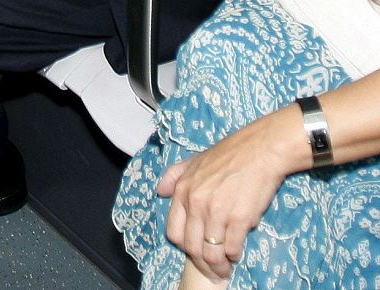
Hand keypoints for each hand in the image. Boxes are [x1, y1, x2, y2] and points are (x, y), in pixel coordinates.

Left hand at [157, 105, 304, 281]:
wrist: (259, 151)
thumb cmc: (228, 155)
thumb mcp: (193, 161)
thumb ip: (173, 176)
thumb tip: (159, 191)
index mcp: (183, 191)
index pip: (174, 232)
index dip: (184, 247)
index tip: (195, 252)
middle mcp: (196, 203)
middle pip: (192, 247)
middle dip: (202, 263)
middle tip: (212, 268)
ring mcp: (217, 212)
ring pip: (211, 252)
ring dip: (218, 265)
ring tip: (225, 266)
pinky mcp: (239, 219)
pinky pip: (232, 248)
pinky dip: (234, 255)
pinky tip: (237, 253)